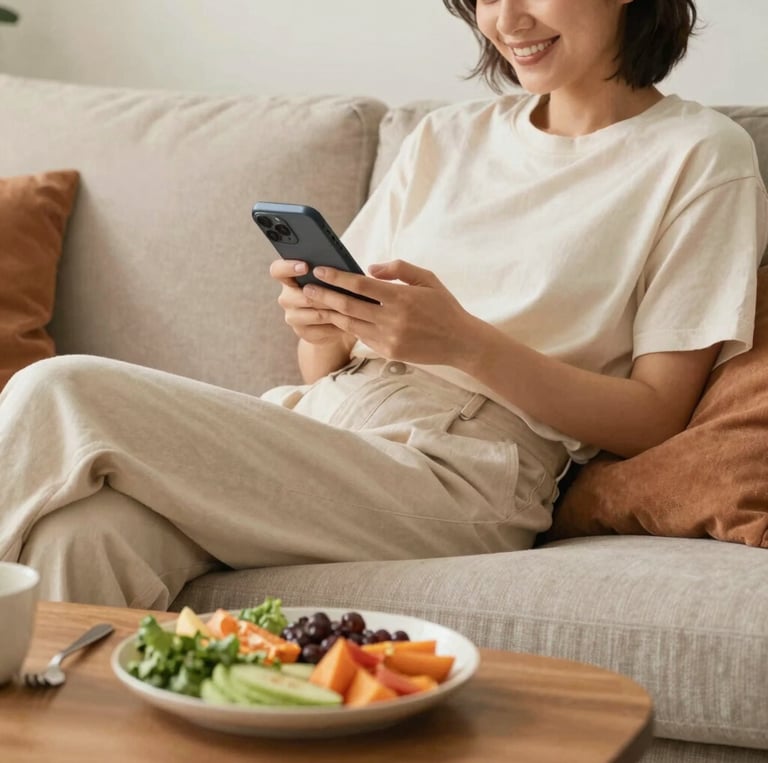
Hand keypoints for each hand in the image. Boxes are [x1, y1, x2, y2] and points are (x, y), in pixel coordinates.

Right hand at [269, 259, 354, 347]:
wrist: (333, 322)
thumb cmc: (333, 292)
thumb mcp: (330, 280)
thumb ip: (329, 272)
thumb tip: (342, 268)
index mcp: (288, 279)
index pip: (277, 270)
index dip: (288, 267)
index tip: (305, 266)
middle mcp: (286, 298)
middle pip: (299, 296)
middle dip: (322, 294)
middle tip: (339, 292)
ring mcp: (293, 317)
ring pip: (314, 314)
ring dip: (333, 310)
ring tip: (351, 306)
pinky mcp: (303, 333)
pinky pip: (322, 329)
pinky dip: (337, 325)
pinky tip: (349, 320)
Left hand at [301, 259, 480, 365]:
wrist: (460, 343)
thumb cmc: (444, 306)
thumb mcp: (427, 279)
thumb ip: (398, 269)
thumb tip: (369, 269)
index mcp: (401, 298)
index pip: (360, 286)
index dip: (337, 278)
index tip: (320, 270)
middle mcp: (392, 319)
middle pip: (348, 306)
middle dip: (324, 296)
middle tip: (306, 288)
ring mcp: (389, 338)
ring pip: (351, 324)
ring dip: (331, 313)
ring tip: (316, 303)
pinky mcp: (389, 352)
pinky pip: (363, 337)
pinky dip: (349, 327)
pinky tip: (339, 318)